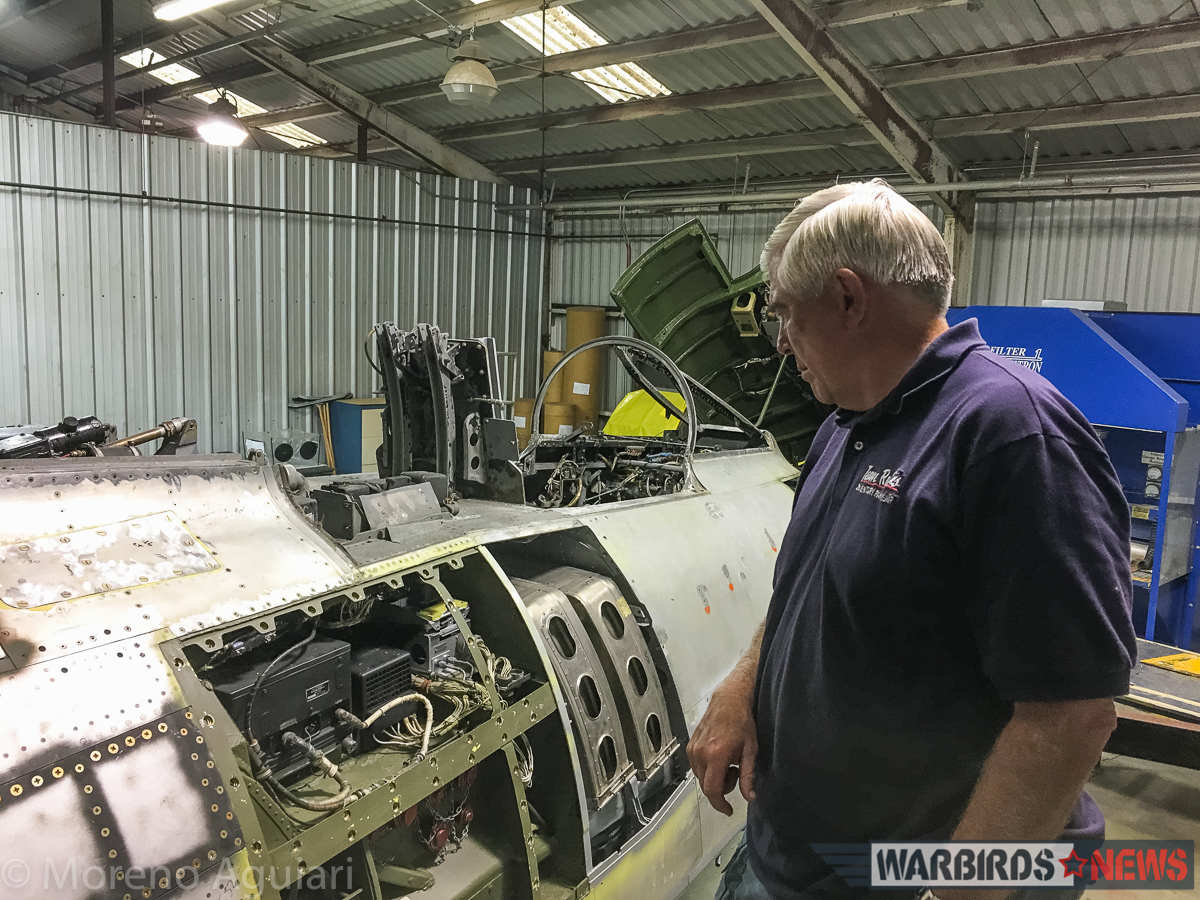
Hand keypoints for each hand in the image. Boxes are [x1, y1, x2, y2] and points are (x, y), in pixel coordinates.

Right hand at [686, 673, 756, 815]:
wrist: (728, 700)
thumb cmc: (742, 722)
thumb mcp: (751, 751)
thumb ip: (748, 776)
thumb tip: (750, 797)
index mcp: (716, 755)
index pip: (712, 790)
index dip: (720, 804)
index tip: (728, 810)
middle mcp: (700, 753)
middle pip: (706, 786)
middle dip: (721, 788)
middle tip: (735, 773)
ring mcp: (692, 749)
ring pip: (701, 777)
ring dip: (715, 777)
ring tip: (728, 762)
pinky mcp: (690, 745)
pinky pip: (697, 767)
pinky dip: (708, 769)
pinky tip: (719, 756)